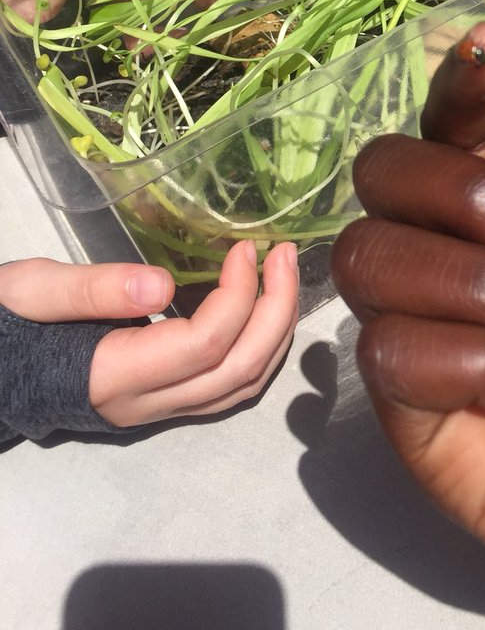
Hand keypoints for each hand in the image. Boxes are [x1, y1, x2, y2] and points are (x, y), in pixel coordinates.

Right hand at [0, 240, 298, 425]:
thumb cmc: (3, 324)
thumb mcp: (31, 291)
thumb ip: (92, 288)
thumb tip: (162, 284)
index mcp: (113, 375)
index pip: (205, 345)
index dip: (239, 294)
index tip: (245, 247)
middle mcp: (144, 404)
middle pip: (237, 371)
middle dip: (276, 310)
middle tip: (285, 254)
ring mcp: (155, 410)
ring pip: (240, 388)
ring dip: (274, 331)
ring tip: (283, 275)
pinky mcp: (161, 402)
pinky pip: (227, 389)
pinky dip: (258, 348)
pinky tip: (263, 309)